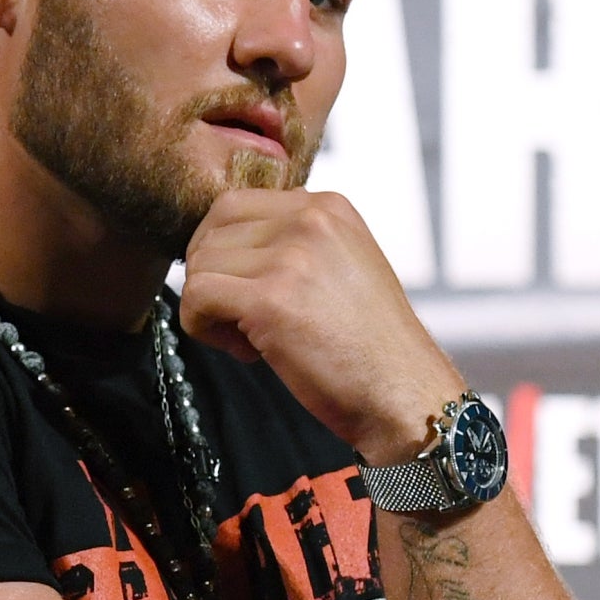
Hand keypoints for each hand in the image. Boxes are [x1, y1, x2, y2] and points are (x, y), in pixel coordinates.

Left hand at [178, 186, 464, 464]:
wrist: (403, 394)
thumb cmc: (368, 346)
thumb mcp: (340, 266)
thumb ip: (293, 244)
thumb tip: (221, 246)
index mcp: (327, 205)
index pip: (233, 206)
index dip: (223, 253)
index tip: (246, 292)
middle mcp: (310, 218)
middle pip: (211, 232)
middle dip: (212, 278)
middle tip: (241, 320)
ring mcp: (290, 255)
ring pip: (199, 266)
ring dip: (210, 309)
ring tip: (251, 340)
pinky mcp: (270, 299)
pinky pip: (196, 298)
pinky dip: (203, 329)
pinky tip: (247, 352)